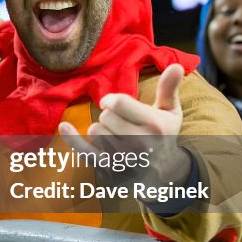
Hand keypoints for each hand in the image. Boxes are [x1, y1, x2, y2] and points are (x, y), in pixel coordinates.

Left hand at [58, 64, 188, 183]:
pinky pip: (84, 151)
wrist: (164, 175)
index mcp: (154, 125)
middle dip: (109, 115)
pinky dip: (72, 138)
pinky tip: (64, 126)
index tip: (114, 103)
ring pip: (95, 131)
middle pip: (105, 116)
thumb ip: (169, 88)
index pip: (118, 102)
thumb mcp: (171, 112)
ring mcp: (123, 158)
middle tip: (121, 123)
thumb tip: (177, 66)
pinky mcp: (109, 169)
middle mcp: (139, 142)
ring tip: (116, 135)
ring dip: (101, 129)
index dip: (111, 99)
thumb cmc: (164, 136)